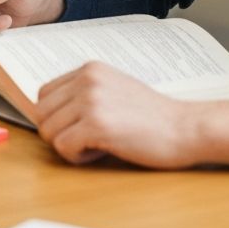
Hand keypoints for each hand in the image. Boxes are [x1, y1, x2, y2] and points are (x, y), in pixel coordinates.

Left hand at [35, 62, 200, 167]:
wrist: (187, 128)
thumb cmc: (152, 116)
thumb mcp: (112, 89)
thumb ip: (83, 93)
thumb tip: (48, 111)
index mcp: (87, 70)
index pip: (44, 94)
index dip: (57, 117)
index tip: (79, 127)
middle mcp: (85, 80)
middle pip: (41, 113)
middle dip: (58, 132)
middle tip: (86, 141)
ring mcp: (90, 101)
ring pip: (47, 131)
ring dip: (67, 146)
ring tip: (95, 146)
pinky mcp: (97, 125)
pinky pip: (63, 146)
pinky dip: (77, 157)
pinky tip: (100, 153)